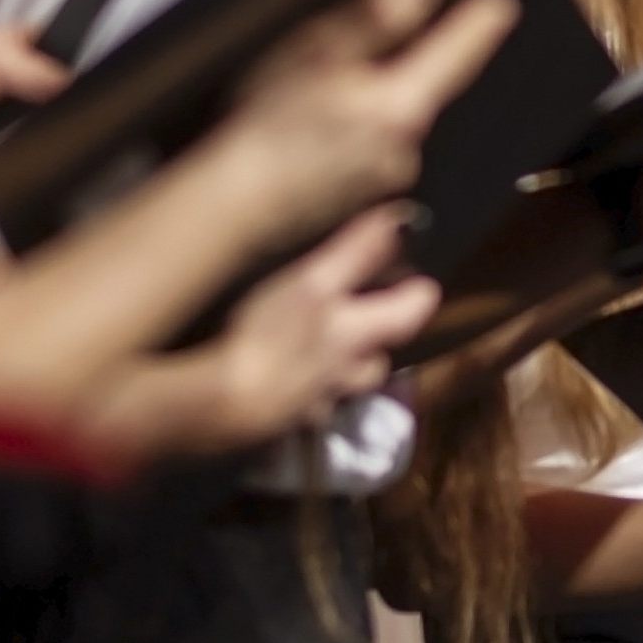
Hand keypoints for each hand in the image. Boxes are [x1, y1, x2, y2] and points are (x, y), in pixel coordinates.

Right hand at [84, 207, 440, 461]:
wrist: (225, 404)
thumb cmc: (270, 334)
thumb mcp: (314, 282)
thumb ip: (357, 253)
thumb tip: (402, 222)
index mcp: (361, 333)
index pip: (414, 312)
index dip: (417, 292)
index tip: (414, 278)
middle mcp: (349, 371)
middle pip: (380, 356)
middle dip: (377, 336)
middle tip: (363, 313)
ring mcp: (320, 401)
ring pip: (346, 385)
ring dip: (343, 369)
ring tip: (322, 350)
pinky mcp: (289, 421)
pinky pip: (308, 407)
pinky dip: (304, 394)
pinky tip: (284, 381)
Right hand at [212, 0, 520, 249]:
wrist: (231, 205)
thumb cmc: (267, 122)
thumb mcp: (316, 52)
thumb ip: (375, 19)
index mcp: (403, 105)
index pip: (458, 55)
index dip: (478, 24)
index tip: (501, 2)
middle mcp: (408, 147)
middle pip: (422, 88)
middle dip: (406, 63)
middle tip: (364, 41)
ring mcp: (385, 179)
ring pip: (393, 120)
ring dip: (374, 100)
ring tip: (322, 89)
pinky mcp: (360, 199)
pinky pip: (370, 149)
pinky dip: (354, 132)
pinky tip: (313, 128)